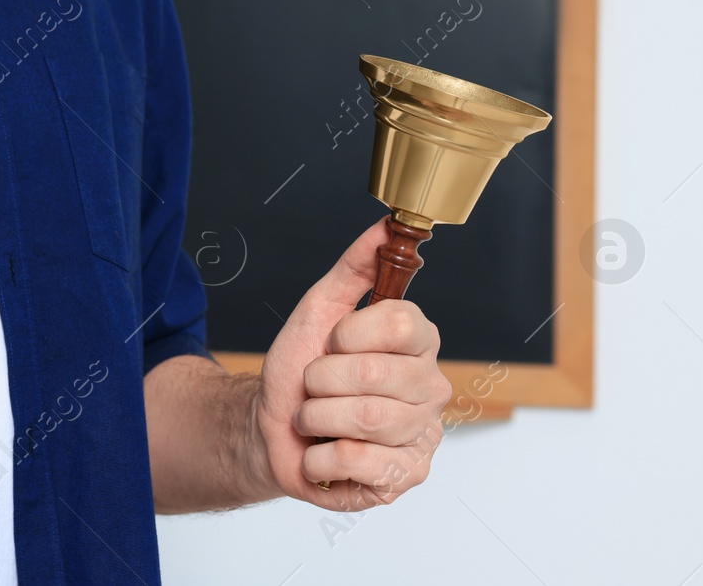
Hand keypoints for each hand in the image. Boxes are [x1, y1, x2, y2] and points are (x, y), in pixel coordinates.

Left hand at [248, 218, 451, 510]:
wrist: (272, 431)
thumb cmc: (299, 370)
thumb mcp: (319, 310)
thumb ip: (355, 268)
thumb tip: (386, 226)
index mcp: (417, 343)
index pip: (401, 323)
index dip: (350, 334)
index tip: (333, 342)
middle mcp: (430, 387)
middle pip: (376, 375)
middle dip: (321, 381)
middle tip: (314, 387)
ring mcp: (422, 434)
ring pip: (367, 419)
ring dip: (317, 418)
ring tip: (315, 419)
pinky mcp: (406, 475)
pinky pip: (358, 460)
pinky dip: (320, 457)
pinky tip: (323, 452)